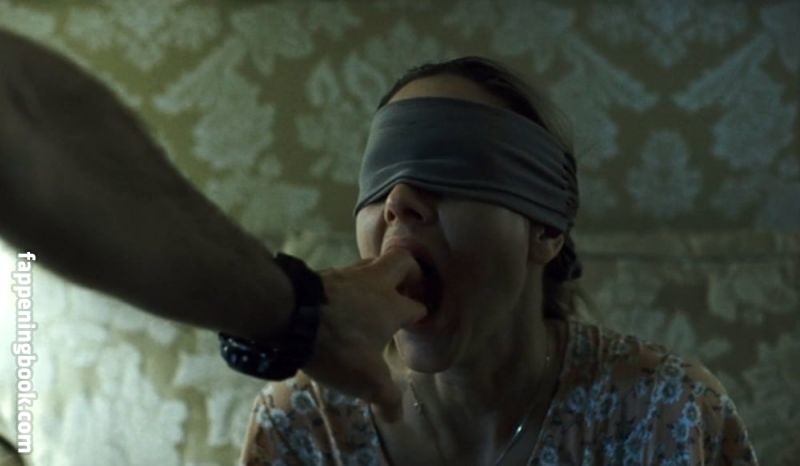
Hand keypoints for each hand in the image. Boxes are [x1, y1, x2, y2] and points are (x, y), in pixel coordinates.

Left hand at [303, 248, 426, 422]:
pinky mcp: (324, 274)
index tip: (415, 327)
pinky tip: (342, 305)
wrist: (288, 314)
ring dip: (378, 278)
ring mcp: (348, 274)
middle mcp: (376, 282)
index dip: (419, 316)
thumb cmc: (338, 346)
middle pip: (403, 262)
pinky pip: (346, 275)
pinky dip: (350, 286)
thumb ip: (387, 397)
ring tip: (373, 300)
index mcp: (393, 305)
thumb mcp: (366, 380)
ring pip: (373, 265)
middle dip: (410, 274)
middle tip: (406, 293)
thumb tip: (398, 417)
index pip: (417, 305)